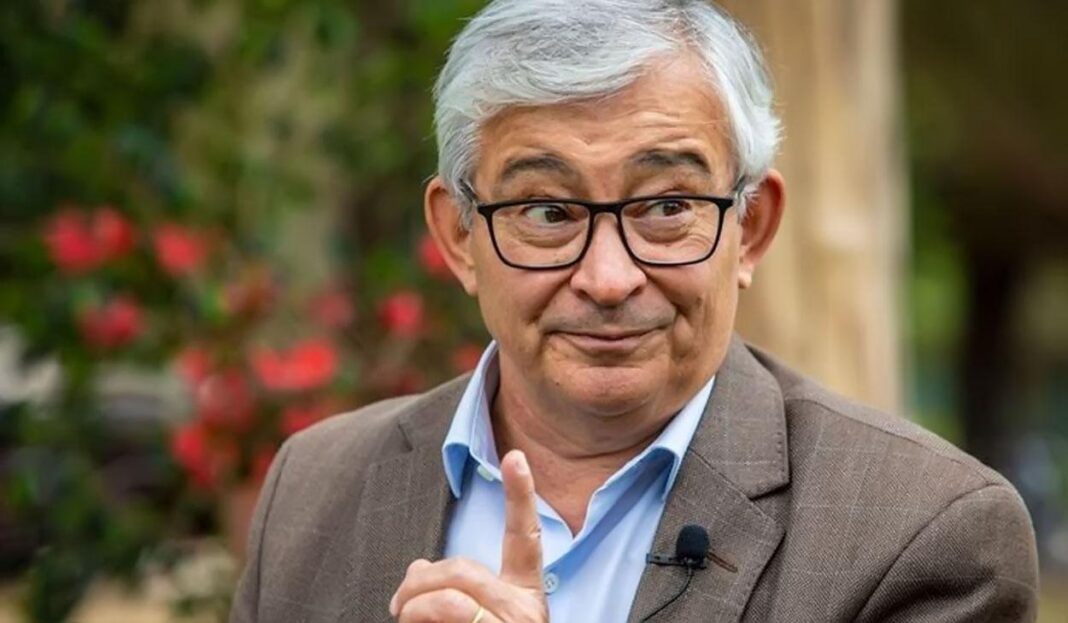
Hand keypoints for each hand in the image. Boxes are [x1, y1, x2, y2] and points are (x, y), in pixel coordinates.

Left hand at [389, 450, 548, 621]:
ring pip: (450, 595)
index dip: (520, 496)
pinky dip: (416, 619)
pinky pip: (445, 613)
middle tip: (399, 602)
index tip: (515, 456)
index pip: (525, 537)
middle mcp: (525, 608)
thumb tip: (418, 566)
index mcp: (524, 595)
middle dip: (420, 582)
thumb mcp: (476, 619)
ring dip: (414, 605)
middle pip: (464, 568)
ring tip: (403, 616)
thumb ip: (453, 588)